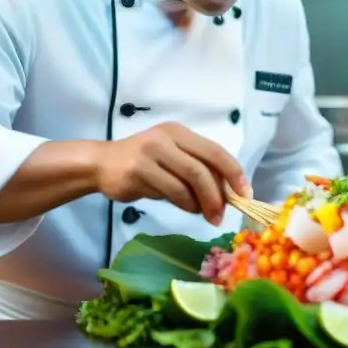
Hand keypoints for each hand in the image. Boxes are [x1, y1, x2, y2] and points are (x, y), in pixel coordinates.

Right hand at [95, 122, 250, 224]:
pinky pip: (170, 191)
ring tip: (205, 215)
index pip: (215, 151)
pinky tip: (187, 209)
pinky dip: (184, 204)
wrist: (101, 164)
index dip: (233, 173)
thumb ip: (196, 170)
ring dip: (201, 203)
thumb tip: (227, 194)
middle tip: (222, 215)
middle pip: (203, 168)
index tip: (245, 194)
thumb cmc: (143, 163)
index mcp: (180, 133)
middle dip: (218, 195)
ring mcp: (151, 153)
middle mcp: (166, 138)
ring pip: (187, 182)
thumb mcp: (172, 158)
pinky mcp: (138, 171)